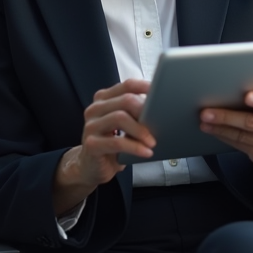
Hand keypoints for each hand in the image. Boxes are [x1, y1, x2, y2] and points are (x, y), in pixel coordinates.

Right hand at [53, 79, 154, 214]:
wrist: (92, 167)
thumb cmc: (113, 144)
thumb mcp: (125, 125)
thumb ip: (134, 113)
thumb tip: (160, 108)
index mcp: (104, 99)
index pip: (127, 85)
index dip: (145, 87)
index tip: (161, 94)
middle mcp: (95, 109)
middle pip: (125, 100)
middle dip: (145, 111)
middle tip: (159, 123)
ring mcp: (91, 125)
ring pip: (120, 118)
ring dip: (141, 130)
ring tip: (153, 141)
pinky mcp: (91, 144)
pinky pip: (117, 142)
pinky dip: (135, 147)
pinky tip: (146, 152)